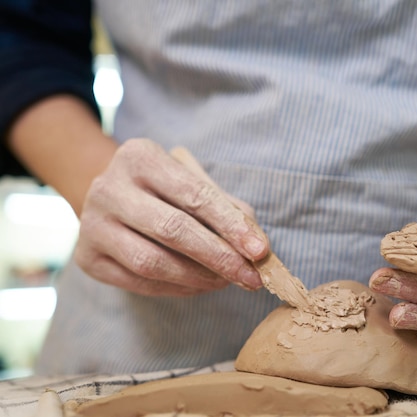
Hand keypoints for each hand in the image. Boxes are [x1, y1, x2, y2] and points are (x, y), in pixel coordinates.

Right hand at [74, 138, 268, 295]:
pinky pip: (140, 282)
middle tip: (251, 277)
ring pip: (153, 262)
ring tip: (227, 282)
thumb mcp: (193, 182)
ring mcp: (91, 224)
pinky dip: (178, 289)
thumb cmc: (164, 189)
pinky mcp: (87, 258)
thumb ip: (227, 208)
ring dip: (199, 278)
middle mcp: (108, 188)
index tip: (260, 250)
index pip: (194, 194)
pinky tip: (201, 286)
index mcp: (139, 157)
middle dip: (219, 257)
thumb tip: (258, 245)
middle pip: (173, 230)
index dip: (231, 225)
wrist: (109, 197)